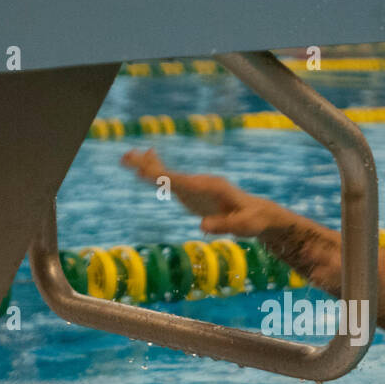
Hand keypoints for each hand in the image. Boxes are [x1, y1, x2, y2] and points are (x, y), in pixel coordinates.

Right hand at [120, 147, 281, 236]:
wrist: (259, 214)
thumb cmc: (254, 220)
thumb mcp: (243, 226)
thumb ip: (224, 226)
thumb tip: (202, 227)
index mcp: (212, 186)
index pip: (185, 182)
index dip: (166, 178)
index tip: (148, 173)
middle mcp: (201, 182)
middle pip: (171, 173)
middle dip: (150, 166)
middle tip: (128, 156)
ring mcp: (196, 187)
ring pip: (168, 175)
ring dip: (147, 166)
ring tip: (125, 158)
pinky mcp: (192, 194)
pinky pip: (171, 183)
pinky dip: (155, 176)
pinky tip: (141, 170)